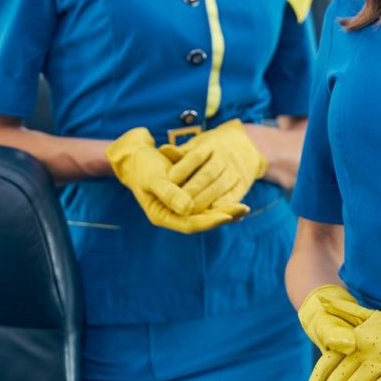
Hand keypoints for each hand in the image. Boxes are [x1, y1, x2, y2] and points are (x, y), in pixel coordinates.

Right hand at [107, 127, 248, 232]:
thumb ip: (169, 192)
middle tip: (243, 210)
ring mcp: (179, 207)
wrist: (136, 156)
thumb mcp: (153, 177)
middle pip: (200, 221)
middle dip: (222, 216)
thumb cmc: (142, 165)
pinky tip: (235, 198)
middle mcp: (171, 215)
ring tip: (244, 208)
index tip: (227, 215)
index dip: (209, 221)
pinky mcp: (185, 197)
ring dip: (224, 211)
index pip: (189, 224)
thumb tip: (188, 208)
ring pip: (205, 213)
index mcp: (161, 215)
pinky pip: (204, 203)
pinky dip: (218, 200)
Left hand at [165, 120, 266, 209]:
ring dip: (203, 200)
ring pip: (220, 186)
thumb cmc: (212, 148)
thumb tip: (163, 150)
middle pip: (208, 174)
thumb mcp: (198, 144)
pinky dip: (221, 206)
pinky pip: (234, 196)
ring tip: (187, 212)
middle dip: (192, 189)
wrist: (246, 146)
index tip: (168, 181)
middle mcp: (226, 156)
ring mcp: (236, 170)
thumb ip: (181, 152)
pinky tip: (208, 214)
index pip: (197, 156)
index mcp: (212, 144)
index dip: (183, 168)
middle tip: (176, 203)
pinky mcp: (243, 184)